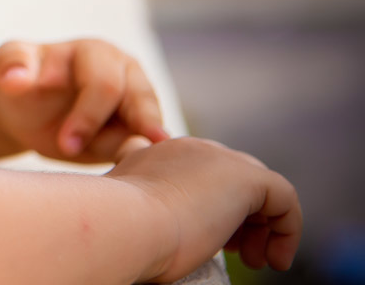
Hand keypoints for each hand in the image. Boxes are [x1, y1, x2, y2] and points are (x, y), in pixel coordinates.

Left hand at [0, 39, 169, 161]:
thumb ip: (12, 66)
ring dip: (136, 148)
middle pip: (139, 103)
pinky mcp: (138, 130)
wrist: (26, 111)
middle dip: (111, 136)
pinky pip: (148, 147)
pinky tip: (142, 173)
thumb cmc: (20, 82)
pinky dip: (144, 159)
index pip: (104, 83)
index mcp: (94, 53)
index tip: (66, 142)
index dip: (87, 115)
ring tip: (127, 168)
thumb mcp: (9, 66)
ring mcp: (137, 102)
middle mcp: (125, 72)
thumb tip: (13, 80)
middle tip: (80, 159)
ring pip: (150, 128)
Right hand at [108, 136, 301, 280]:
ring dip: (262, 226)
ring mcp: (216, 157)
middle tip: (235, 251)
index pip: (195, 170)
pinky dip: (288, 230)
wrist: (122, 224)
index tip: (203, 233)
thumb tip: (160, 222)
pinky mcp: (244, 176)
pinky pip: (284, 197)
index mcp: (156, 155)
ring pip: (258, 186)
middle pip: (230, 176)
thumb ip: (142, 204)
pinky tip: (275, 259)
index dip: (207, 202)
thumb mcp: (129, 213)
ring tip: (254, 260)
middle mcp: (187, 148)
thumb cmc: (121, 231)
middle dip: (239, 216)